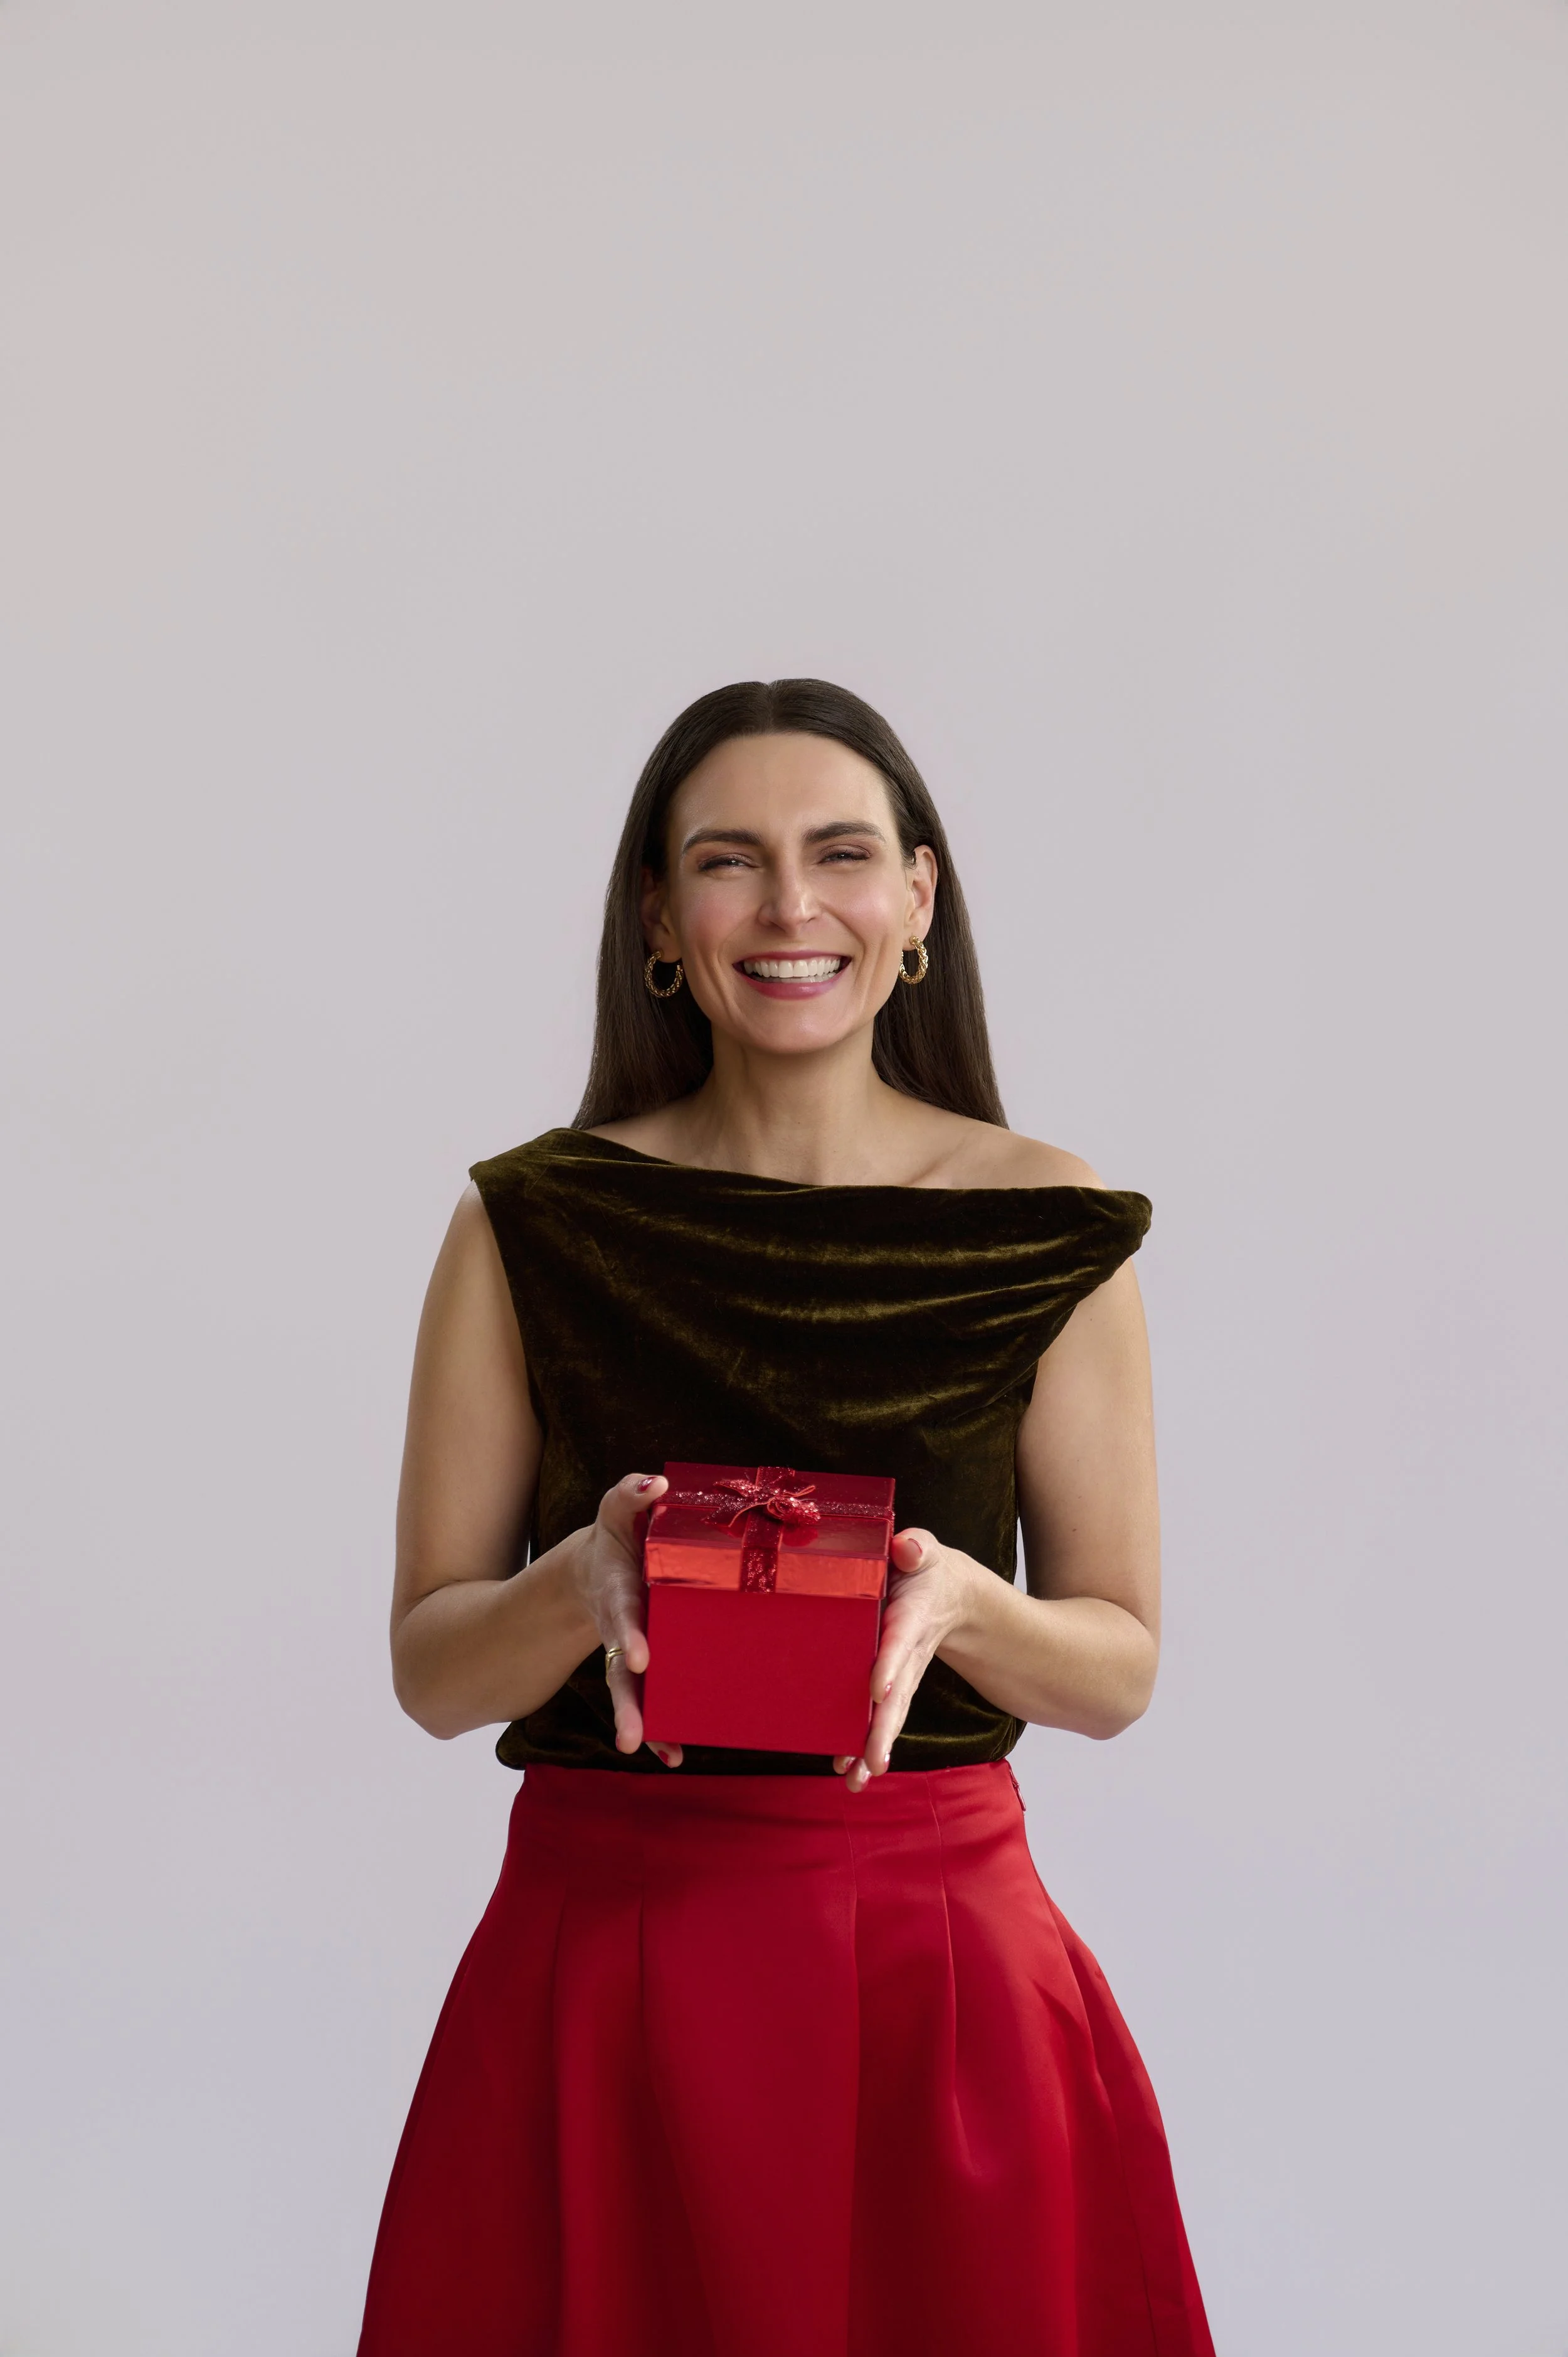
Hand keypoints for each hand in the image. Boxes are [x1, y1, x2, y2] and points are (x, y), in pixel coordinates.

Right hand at [570, 1472, 681, 1767]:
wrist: (599, 1568)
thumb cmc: (618, 1537)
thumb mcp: (617, 1509)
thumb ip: (631, 1493)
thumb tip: (657, 1481)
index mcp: (618, 1590)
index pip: (621, 1612)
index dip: (628, 1634)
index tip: (638, 1657)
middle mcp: (620, 1627)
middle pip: (617, 1669)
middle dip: (625, 1701)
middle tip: (629, 1734)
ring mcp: (627, 1650)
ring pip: (629, 1692)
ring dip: (639, 1721)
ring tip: (650, 1750)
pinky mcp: (641, 1665)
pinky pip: (649, 1701)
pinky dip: (658, 1730)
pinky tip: (673, 1755)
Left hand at [834, 1527, 980, 1794]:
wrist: (953, 1596)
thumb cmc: (926, 1570)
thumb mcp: (925, 1551)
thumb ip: (917, 1547)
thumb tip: (906, 1547)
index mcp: (911, 1615)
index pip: (900, 1641)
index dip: (890, 1664)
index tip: (877, 1690)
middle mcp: (908, 1653)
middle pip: (899, 1695)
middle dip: (884, 1728)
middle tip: (872, 1761)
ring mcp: (903, 1674)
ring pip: (891, 1715)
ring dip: (873, 1746)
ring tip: (856, 1778)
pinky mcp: (894, 1686)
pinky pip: (882, 1717)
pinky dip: (866, 1744)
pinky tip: (850, 1770)